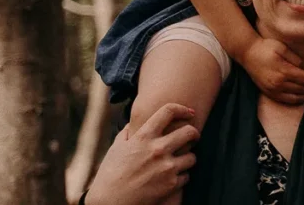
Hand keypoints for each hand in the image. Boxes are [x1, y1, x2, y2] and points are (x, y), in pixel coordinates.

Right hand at [85, 103, 199, 204]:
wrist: (110, 203)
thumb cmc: (110, 175)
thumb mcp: (116, 149)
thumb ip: (128, 133)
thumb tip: (135, 123)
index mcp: (144, 137)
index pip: (168, 111)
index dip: (182, 108)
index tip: (189, 112)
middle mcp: (158, 149)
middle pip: (189, 131)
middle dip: (194, 133)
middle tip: (193, 137)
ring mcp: (166, 167)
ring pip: (192, 156)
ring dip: (188, 158)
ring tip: (180, 161)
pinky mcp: (171, 184)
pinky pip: (187, 176)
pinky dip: (182, 177)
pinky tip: (173, 177)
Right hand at [238, 37, 303, 103]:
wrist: (247, 54)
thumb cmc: (266, 47)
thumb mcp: (282, 47)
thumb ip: (295, 58)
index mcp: (283, 72)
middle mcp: (278, 84)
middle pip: (302, 89)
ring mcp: (273, 90)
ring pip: (296, 98)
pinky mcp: (269, 93)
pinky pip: (286, 101)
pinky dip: (296, 99)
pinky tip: (301, 94)